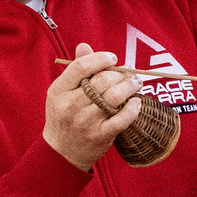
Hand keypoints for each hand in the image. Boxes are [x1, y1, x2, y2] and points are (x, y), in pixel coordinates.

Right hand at [44, 43, 138, 170]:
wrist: (62, 151)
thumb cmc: (64, 116)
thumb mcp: (62, 92)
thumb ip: (75, 69)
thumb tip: (85, 45)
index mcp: (59, 90)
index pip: (81, 66)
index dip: (100, 58)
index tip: (113, 58)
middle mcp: (71, 105)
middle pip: (103, 80)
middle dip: (122, 73)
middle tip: (131, 72)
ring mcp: (86, 121)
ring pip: (115, 96)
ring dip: (131, 86)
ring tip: (136, 83)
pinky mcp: (100, 135)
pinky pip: (123, 118)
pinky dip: (133, 108)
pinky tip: (137, 102)